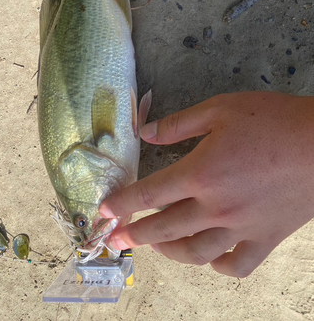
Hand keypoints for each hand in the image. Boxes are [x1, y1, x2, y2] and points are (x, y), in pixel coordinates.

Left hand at [100, 92, 313, 276]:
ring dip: (169, 252)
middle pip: (165, 229)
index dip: (123, 204)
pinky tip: (210, 259)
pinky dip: (219, 266)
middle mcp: (215, 207)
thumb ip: (179, 124)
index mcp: (200, 173)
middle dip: (134, 235)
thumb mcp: (221, 109)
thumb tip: (145, 132)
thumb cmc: (272, 121)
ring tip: (156, 247)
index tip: (104, 213)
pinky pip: (237, 265)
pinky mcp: (266, 238)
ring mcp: (241, 228)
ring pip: (196, 253)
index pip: (149, 194)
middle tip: (114, 241)